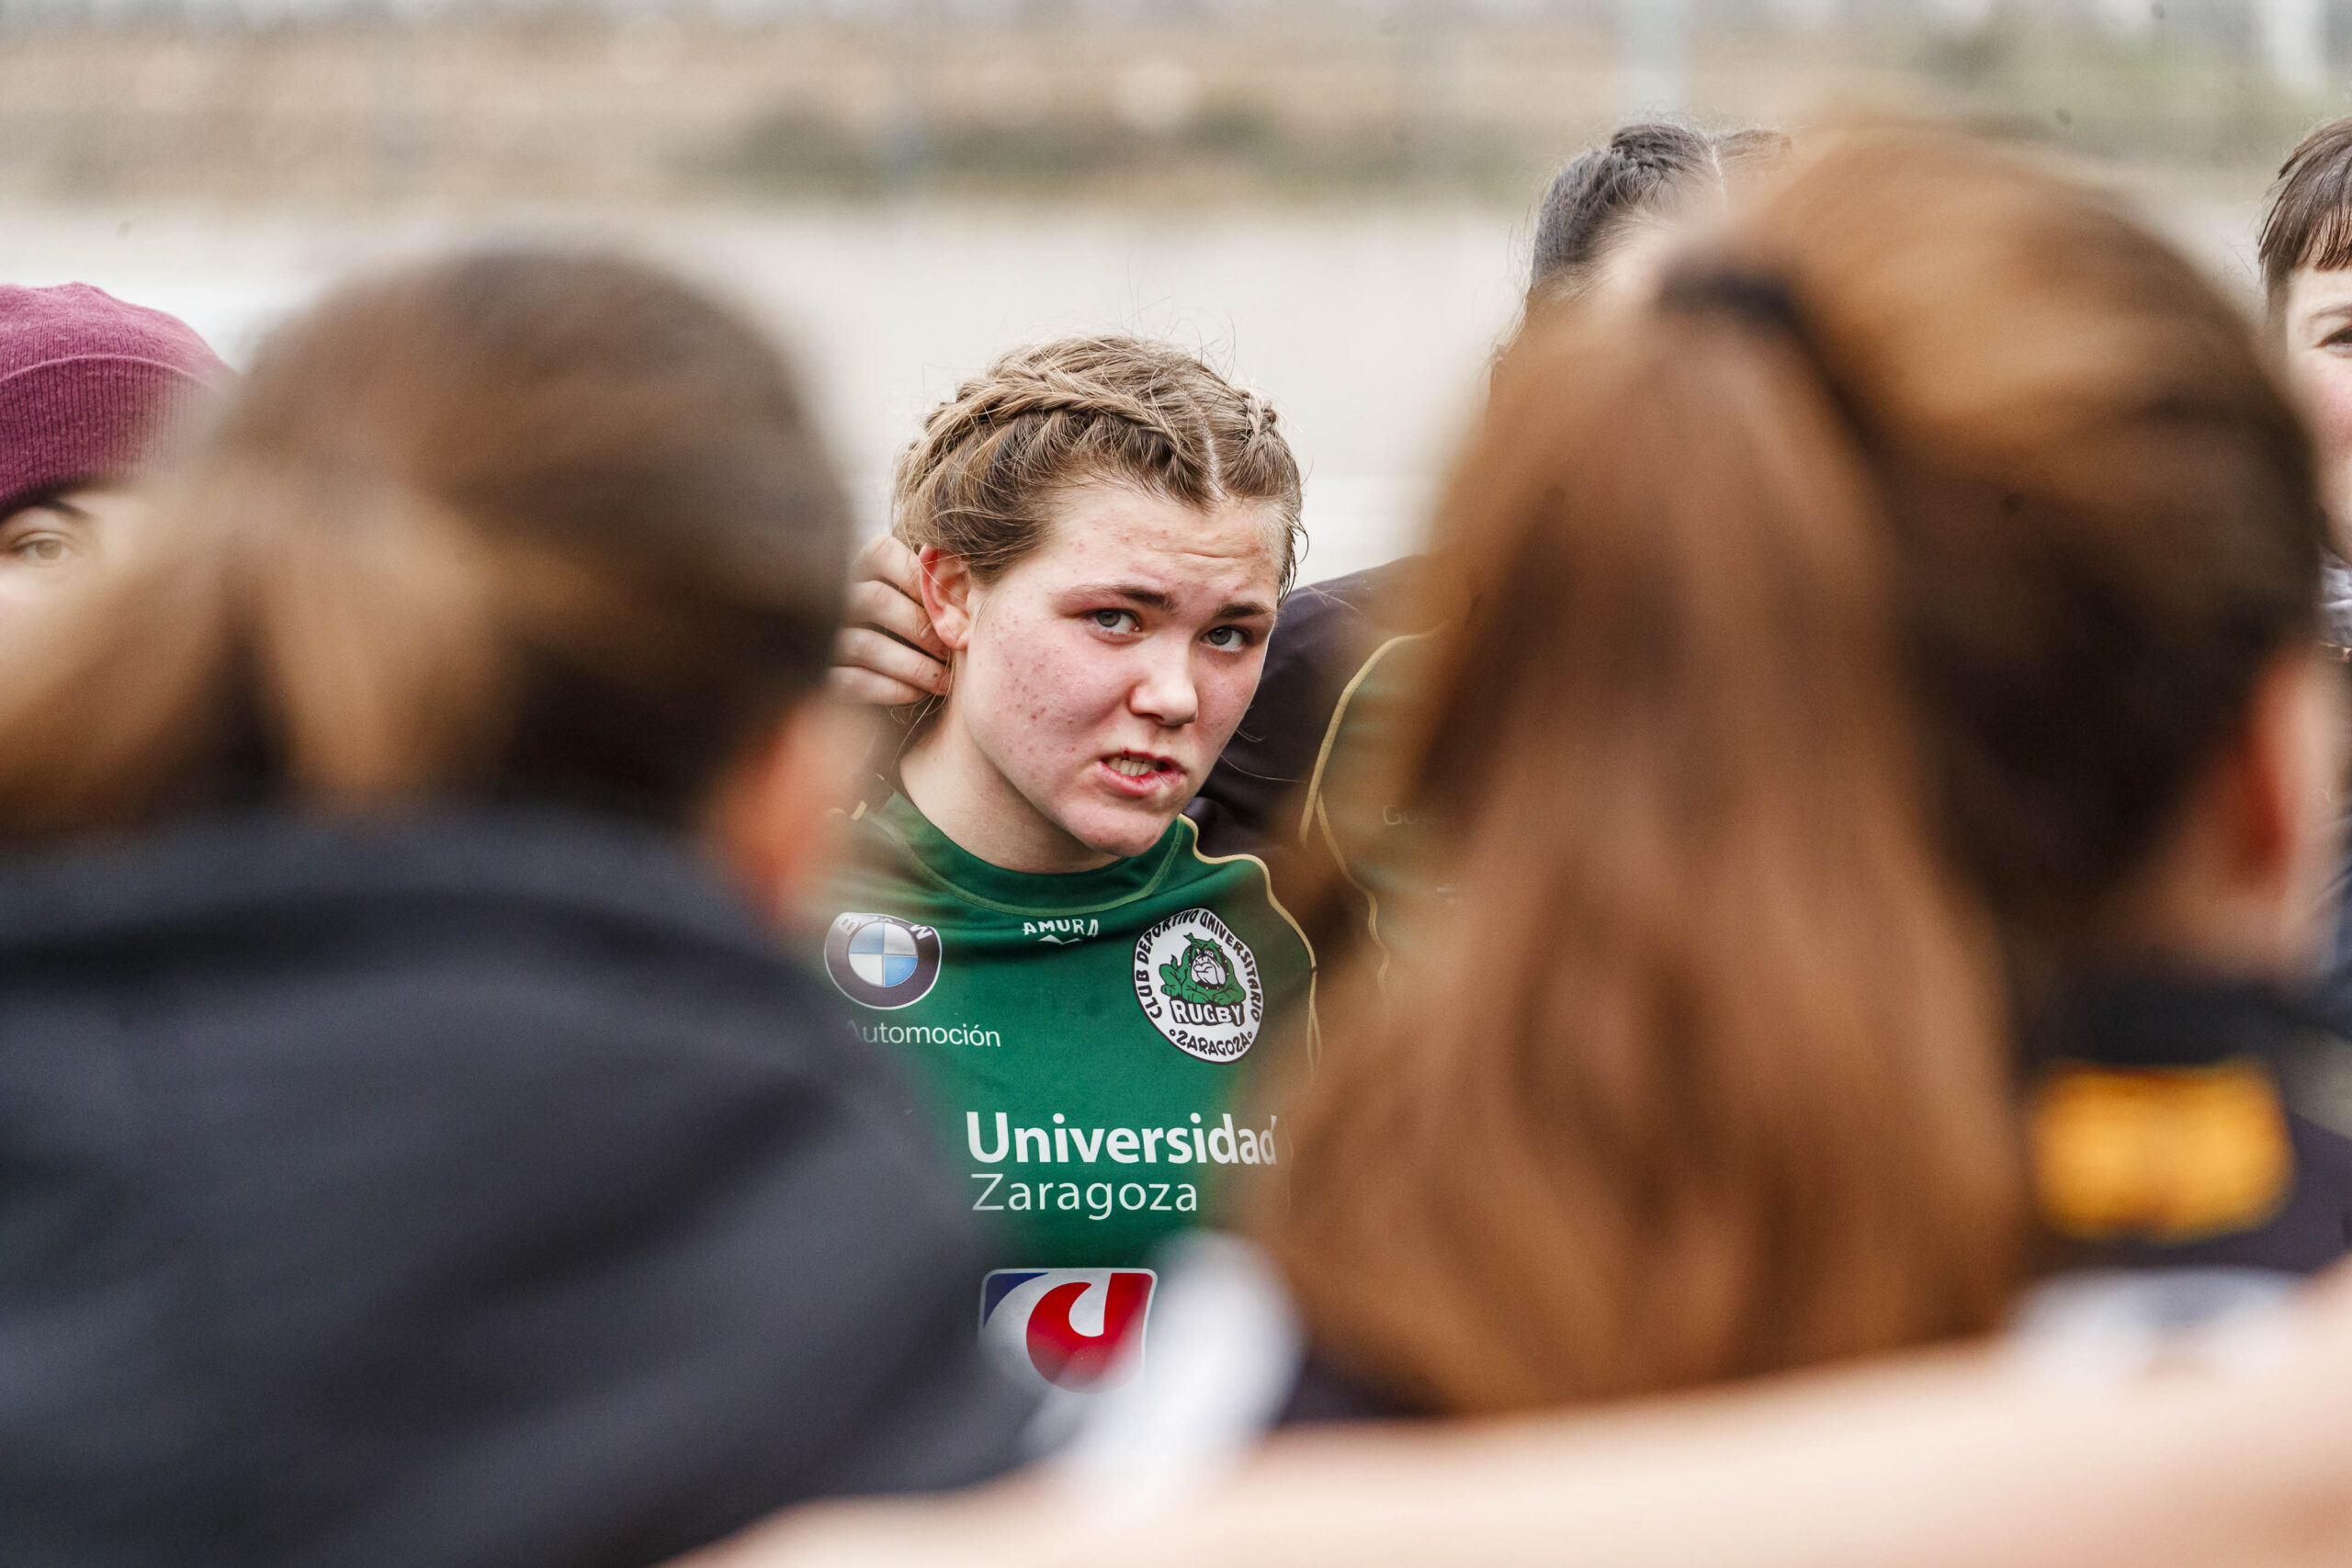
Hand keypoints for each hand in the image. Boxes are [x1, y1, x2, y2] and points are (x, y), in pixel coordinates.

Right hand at [830, 534, 949, 705]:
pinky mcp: (823, 676)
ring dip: (915, 665)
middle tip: (955, 650)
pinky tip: (919, 693)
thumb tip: (965, 573)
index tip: (955, 606)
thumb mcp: (921, 597)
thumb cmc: (915, 627)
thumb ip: (937, 582)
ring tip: (945, 681)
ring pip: (866, 644)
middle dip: (923, 628)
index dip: (920, 578)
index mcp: (859, 566)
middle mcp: (834, 596)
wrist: (885, 678)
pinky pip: (853, 681)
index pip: (882, 553)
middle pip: (875, 599)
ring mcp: (823, 636)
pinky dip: (893, 689)